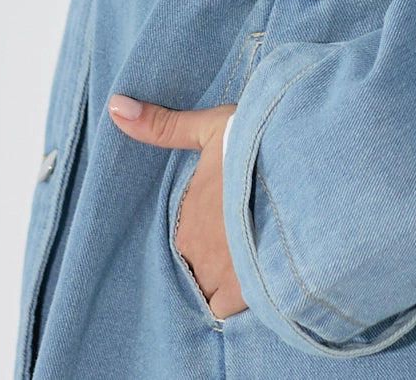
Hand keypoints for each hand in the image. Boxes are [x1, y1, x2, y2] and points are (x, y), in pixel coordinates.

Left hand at [109, 94, 245, 318]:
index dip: (204, 234)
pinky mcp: (250, 290)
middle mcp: (198, 251)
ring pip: (211, 291)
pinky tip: (259, 281)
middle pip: (197, 268)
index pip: (185, 241)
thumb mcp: (210, 127)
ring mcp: (223, 274)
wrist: (301, 164)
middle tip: (238, 241)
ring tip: (248, 262)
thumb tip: (114, 106)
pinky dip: (241, 299)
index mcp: (187, 218)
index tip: (221, 224)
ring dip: (226, 279)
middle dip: (214, 259)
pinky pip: (230, 310)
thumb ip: (162, 126)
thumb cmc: (256, 143)